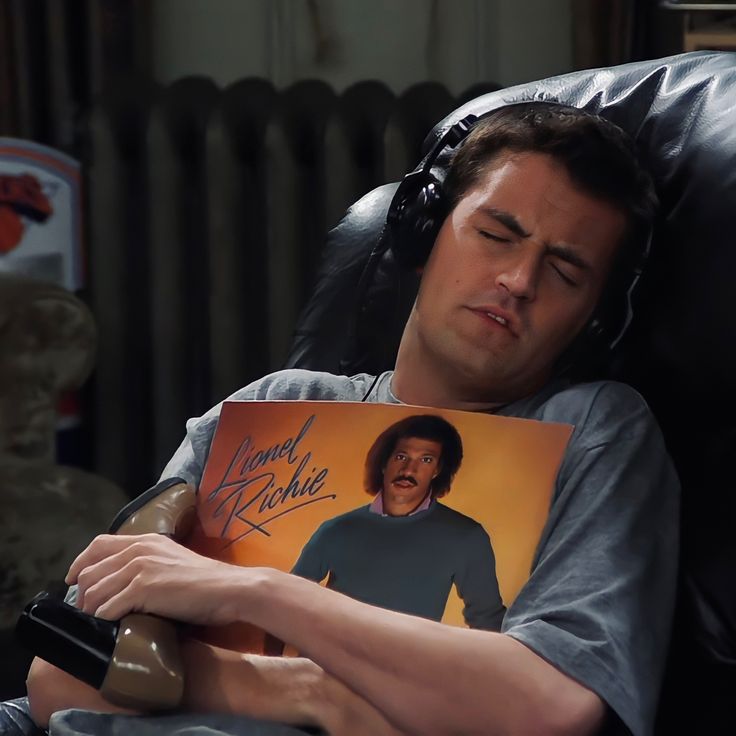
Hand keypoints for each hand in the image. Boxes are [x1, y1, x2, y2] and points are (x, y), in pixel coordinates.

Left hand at [65, 533, 259, 625]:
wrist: (230, 588)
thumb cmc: (206, 581)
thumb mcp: (173, 560)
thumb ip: (148, 562)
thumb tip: (123, 581)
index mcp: (146, 539)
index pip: (98, 544)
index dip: (80, 563)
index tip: (73, 580)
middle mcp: (139, 548)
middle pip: (90, 570)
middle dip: (83, 593)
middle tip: (88, 610)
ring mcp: (141, 567)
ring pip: (94, 591)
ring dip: (91, 610)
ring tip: (98, 622)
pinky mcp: (144, 588)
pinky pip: (107, 608)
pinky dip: (104, 619)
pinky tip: (112, 626)